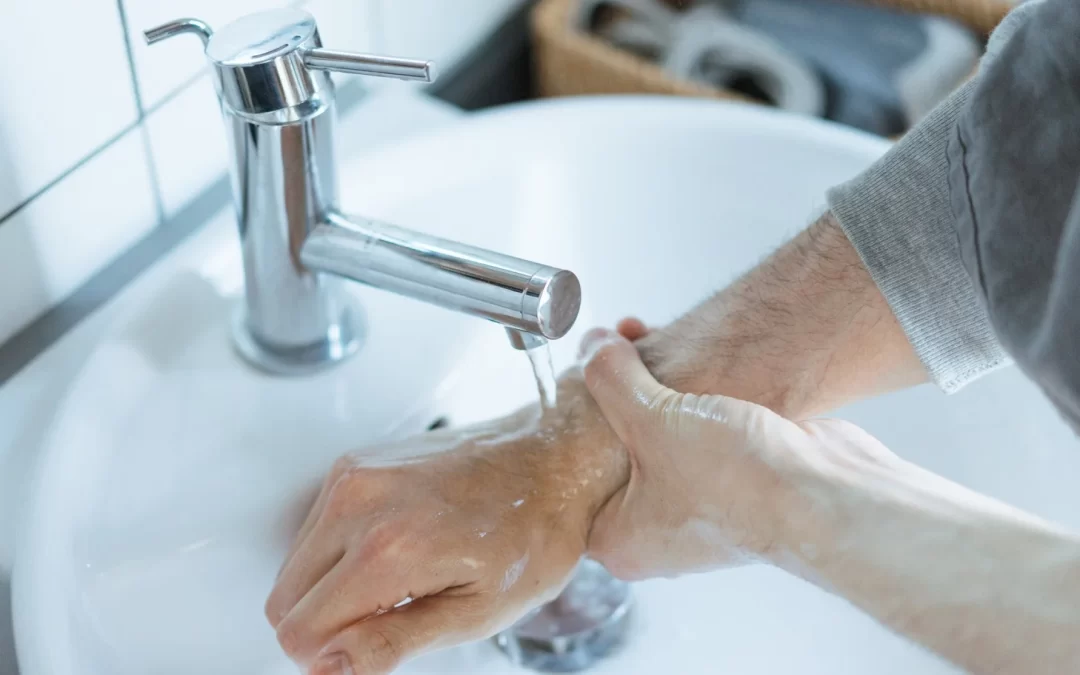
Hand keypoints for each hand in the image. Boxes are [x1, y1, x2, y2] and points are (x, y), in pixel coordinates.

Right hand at [264, 373, 628, 673]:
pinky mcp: (354, 463)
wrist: (552, 461)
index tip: (371, 649)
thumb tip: (328, 667)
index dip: (329, 657)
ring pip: (294, 566)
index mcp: (388, 547)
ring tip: (401, 580)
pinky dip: (339, 552)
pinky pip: (314, 529)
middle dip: (327, 624)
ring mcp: (353, 475)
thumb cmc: (533, 534)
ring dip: (331, 587)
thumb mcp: (475, 612)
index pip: (298, 631)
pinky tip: (395, 548)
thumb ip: (392, 643)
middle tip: (393, 617)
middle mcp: (359, 502)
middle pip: (284, 600)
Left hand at [580, 325, 899, 579]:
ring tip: (637, 336)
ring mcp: (695, 502)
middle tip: (607, 346)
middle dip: (611, 390)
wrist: (829, 494)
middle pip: (612, 446)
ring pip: (654, 431)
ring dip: (649, 385)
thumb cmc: (739, 485)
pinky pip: (692, 427)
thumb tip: (592, 347)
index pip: (571, 474)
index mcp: (618, 538)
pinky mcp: (731, 476)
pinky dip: (686, 394)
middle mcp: (654, 527)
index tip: (574, 373)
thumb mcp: (653, 421)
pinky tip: (680, 352)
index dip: (569, 417)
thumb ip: (611, 380)